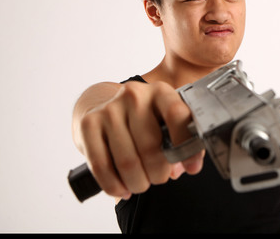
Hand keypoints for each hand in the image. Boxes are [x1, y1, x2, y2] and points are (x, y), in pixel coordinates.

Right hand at [75, 81, 203, 199]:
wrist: (103, 106)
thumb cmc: (142, 121)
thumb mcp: (166, 123)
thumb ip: (183, 143)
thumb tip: (190, 165)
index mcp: (160, 92)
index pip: (177, 114)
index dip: (186, 144)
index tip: (191, 165)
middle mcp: (134, 96)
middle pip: (151, 147)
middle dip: (159, 173)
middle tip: (158, 177)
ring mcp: (109, 109)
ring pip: (127, 162)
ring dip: (138, 183)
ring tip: (141, 183)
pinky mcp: (88, 124)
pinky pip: (101, 166)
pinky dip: (114, 186)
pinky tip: (122, 188)